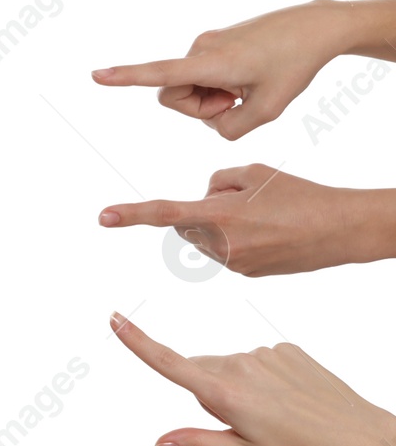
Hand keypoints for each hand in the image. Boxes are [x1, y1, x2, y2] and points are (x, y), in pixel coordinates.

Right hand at [91, 0, 343, 137]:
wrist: (314, 28)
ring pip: (189, 87)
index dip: (126, 77)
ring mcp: (205, 44)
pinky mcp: (212, 43)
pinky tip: (249, 78)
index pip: (160, 73)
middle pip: (173, 94)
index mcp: (211, 64)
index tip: (97, 75)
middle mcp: (199, 49)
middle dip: (199, 108)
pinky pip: (201, 75)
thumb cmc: (294, 66)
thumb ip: (232, 129)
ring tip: (246, 89)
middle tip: (238, 103)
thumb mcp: (269, 111)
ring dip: (213, 97)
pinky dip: (220, 86)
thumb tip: (214, 122)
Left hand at [99, 166, 395, 275]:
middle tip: (240, 199)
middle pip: (186, 224)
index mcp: (219, 217)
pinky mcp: (248, 273)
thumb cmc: (298, 194)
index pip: (165, 213)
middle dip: (199, 210)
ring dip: (220, 224)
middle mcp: (222, 245)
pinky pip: (227, 250)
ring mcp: (235, 264)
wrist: (340, 229)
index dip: (132, 214)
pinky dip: (238, 238)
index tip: (104, 217)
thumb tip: (202, 199)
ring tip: (263, 215)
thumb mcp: (252, 172)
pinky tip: (270, 231)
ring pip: (207, 237)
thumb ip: (216, 182)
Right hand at [111, 312, 395, 445]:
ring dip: (238, 386)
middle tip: (246, 422)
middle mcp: (239, 365)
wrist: (357, 434)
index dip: (137, 341)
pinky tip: (288, 396)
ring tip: (274, 412)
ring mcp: (262, 353)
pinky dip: (263, 377)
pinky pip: (257, 360)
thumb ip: (197, 441)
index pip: (169, 363)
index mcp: (225, 394)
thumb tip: (158, 443)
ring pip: (230, 367)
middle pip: (201, 371)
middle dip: (209, 392)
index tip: (114, 318)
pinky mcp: (283, 347)